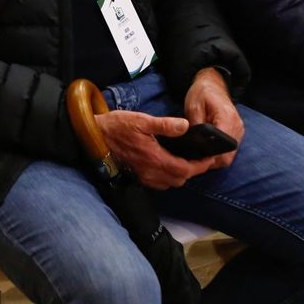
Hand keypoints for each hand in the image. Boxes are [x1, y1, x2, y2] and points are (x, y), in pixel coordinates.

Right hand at [95, 109, 215, 187]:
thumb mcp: (141, 120)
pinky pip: (159, 183)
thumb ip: (165, 125)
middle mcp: (150, 173)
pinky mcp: (138, 177)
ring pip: (170, 183)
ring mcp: (143, 177)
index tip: (210, 159)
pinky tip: (169, 163)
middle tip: (201, 158)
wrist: (94, 138)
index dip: (200, 166)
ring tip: (188, 161)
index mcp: (155, 159)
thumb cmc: (117, 127)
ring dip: (181, 174)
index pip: (185, 169)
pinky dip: (169, 176)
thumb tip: (185, 126)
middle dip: (193, 171)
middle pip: (180, 179)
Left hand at [183, 66, 243, 169]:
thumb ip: (195, 126)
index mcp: (226, 118)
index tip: (197, 159)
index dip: (210, 156)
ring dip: (216, 160)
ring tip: (201, 157)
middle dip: (211, 161)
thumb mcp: (193, 106)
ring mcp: (239, 131)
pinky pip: (230, 151)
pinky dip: (220, 155)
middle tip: (196, 161)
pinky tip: (208, 153)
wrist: (213, 84)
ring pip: (229, 156)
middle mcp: (237, 126)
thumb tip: (195, 145)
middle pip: (227, 156)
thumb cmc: (202, 93)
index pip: (222, 146)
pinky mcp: (237, 133)